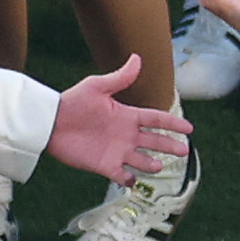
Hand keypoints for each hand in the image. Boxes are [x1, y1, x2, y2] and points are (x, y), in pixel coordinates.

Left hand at [43, 55, 188, 181]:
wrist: (50, 122)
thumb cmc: (72, 102)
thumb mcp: (97, 87)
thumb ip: (120, 78)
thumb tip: (137, 58)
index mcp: (127, 115)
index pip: (156, 119)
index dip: (172, 123)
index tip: (189, 128)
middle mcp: (125, 134)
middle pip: (154, 141)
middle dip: (170, 146)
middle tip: (184, 151)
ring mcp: (116, 151)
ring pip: (140, 160)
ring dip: (151, 164)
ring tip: (159, 165)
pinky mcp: (103, 165)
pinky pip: (120, 176)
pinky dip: (128, 180)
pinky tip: (134, 182)